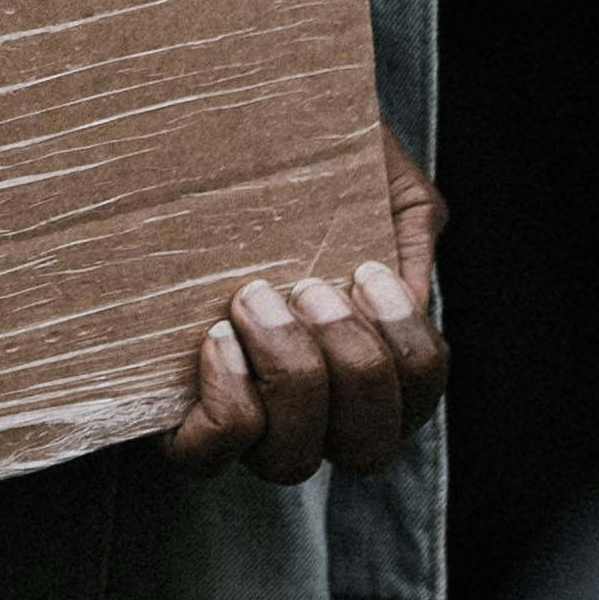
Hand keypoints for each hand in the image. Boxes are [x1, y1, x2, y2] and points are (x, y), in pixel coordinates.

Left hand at [165, 122, 444, 486]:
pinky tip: (218, 337)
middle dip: (354, 366)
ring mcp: (250, 423)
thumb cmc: (298, 170)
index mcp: (368, 361)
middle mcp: (316, 410)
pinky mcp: (181, 421)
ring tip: (256, 298)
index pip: (418, 394)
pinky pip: (210, 455)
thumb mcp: (376, 183)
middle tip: (311, 289)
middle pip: (368, 448)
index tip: (364, 273)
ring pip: (293, 461)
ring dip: (291, 375)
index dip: (406, 348)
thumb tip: (404, 286)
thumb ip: (411, 231)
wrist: (211, 138)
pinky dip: (228, 404)